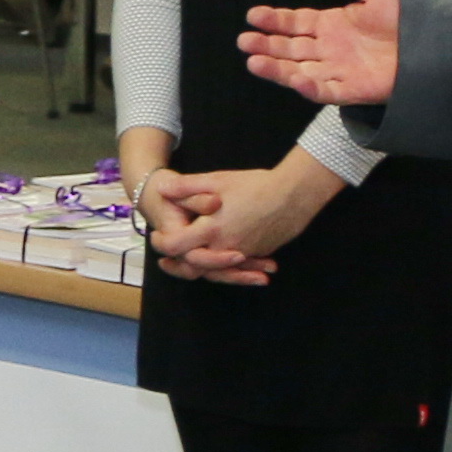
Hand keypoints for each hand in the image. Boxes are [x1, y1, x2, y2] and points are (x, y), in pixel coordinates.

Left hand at [144, 162, 322, 285]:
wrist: (294, 195)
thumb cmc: (255, 185)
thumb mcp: (217, 180)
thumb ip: (187, 187)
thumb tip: (162, 189)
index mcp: (211, 229)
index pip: (177, 246)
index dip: (162, 243)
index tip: (157, 237)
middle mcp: (225, 247)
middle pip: (193, 265)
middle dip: (177, 264)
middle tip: (165, 259)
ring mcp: (242, 254)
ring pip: (215, 271)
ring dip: (199, 269)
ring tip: (186, 263)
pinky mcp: (255, 254)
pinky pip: (235, 268)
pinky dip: (223, 269)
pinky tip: (217, 263)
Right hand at [241, 0, 401, 109]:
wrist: (432, 44)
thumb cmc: (406, 18)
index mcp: (331, 25)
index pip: (295, 23)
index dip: (274, 20)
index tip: (253, 16)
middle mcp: (329, 49)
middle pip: (290, 49)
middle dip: (266, 45)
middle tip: (244, 41)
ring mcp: (338, 70)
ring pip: (299, 70)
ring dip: (276, 68)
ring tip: (253, 62)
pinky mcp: (352, 89)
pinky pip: (326, 90)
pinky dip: (309, 87)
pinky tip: (294, 78)